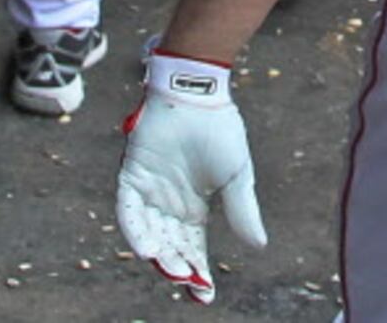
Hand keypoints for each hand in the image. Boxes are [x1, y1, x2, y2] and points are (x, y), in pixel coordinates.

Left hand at [116, 53, 265, 305]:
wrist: (196, 92)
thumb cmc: (219, 129)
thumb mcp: (236, 175)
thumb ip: (242, 210)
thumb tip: (258, 246)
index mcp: (193, 208)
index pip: (193, 249)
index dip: (198, 272)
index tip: (206, 295)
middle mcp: (168, 205)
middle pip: (170, 246)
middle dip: (178, 267)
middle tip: (189, 282)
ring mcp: (149, 190)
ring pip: (148, 233)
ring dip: (158, 253)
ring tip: (171, 269)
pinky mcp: (132, 174)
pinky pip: (128, 209)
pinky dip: (135, 229)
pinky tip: (147, 247)